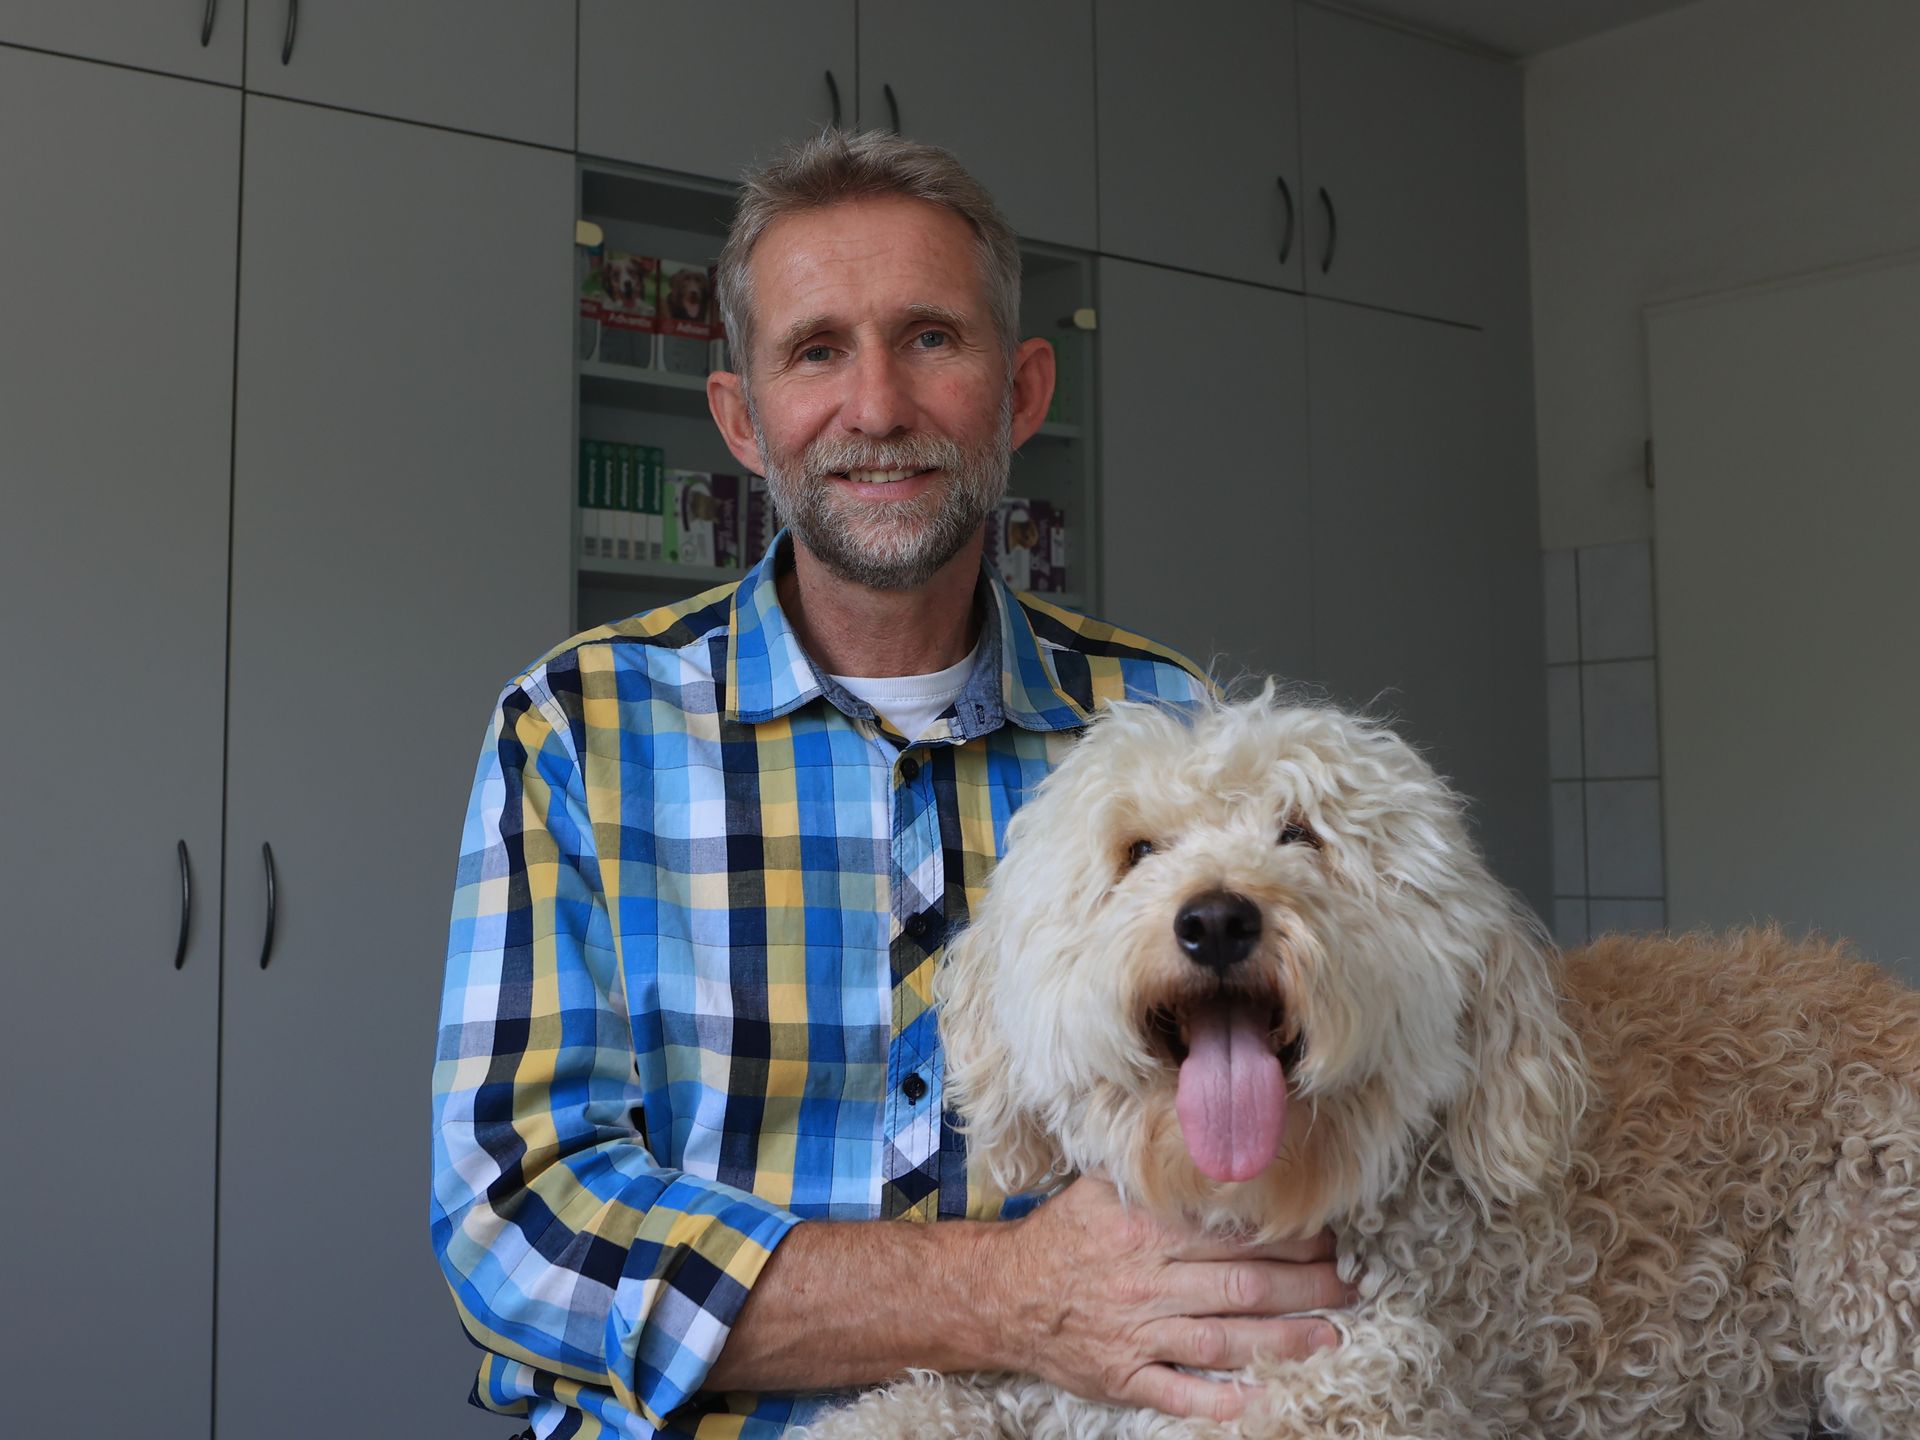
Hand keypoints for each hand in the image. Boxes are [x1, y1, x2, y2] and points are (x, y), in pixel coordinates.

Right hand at [985, 1174, 1351, 1422]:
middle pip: (1242, 1286)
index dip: (1288, 1238)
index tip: (1326, 1239)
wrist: (1002, 1294)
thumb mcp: (1101, 1187)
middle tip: (1349, 1286)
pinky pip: (1180, 1391)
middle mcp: (1145, 1279)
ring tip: (1332, 1338)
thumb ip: (1155, 1175)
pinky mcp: (1125, 1376)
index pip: (1234, 1233)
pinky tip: (1264, 1399)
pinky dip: (1222, 1400)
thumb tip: (1210, 1146)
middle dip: (1306, 1288)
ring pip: (1223, 1339)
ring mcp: (1136, 1332)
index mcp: (1145, 1228)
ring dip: (1284, 1341)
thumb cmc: (1063, 1237)